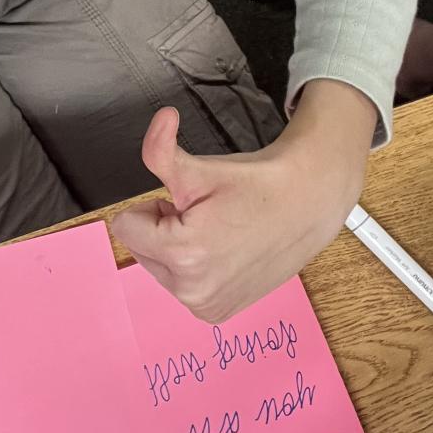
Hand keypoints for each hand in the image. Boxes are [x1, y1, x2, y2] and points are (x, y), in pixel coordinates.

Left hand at [111, 82, 376, 323]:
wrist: (306, 205)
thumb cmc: (255, 186)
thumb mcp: (202, 167)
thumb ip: (162, 149)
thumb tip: (160, 118)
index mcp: (183, 254)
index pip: (125, 227)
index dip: (155, 207)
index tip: (188, 203)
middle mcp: (192, 291)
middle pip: (141, 248)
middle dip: (164, 228)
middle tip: (206, 216)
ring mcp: (206, 307)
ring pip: (159, 267)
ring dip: (178, 247)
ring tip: (219, 232)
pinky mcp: (217, 314)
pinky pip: (181, 284)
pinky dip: (194, 267)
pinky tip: (225, 252)